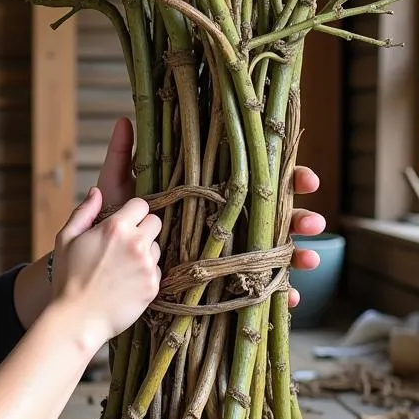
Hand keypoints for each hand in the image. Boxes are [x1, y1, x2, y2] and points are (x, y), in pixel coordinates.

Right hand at [52, 187, 161, 346]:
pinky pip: (157, 270)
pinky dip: (145, 273)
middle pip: (156, 221)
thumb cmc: (68, 278)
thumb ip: (84, 211)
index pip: (141, 204)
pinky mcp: (153, 286)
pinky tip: (127, 281)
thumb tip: (96, 191)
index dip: (132, 211)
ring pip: (157, 246)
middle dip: (143, 228)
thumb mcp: (66, 239)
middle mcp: (136, 243)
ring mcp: (147, 266)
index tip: (124, 222)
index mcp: (115, 227)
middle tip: (126, 242)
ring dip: (145, 251)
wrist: (77, 319)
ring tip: (123, 265)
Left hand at [93, 117, 325, 307]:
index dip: (286, 177)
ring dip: (298, 254)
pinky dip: (280, 292)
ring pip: (272, 249)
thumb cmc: (117, 222)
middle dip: (300, 216)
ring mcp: (225, 250)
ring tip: (311, 258)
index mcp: (209, 192)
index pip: (255, 179)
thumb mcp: (119, 189)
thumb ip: (124, 157)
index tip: (307, 179)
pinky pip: (257, 286)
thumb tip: (125, 121)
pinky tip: (294, 297)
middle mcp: (223, 219)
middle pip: (272, 214)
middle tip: (314, 222)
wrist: (104, 264)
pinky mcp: (221, 279)